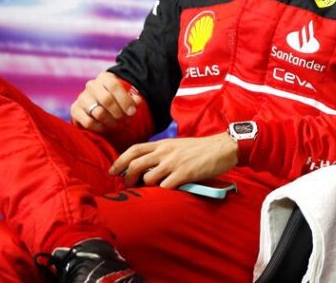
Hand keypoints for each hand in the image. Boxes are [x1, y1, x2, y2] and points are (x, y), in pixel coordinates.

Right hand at [71, 71, 142, 132]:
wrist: (98, 105)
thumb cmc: (116, 100)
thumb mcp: (126, 97)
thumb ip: (134, 99)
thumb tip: (137, 102)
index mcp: (105, 78)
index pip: (114, 86)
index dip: (125, 100)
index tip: (132, 112)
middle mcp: (92, 85)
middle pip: (106, 100)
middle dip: (119, 113)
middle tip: (126, 121)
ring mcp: (82, 97)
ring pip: (98, 112)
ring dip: (111, 122)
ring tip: (118, 125)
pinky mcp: (75, 110)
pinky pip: (89, 122)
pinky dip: (100, 128)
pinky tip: (107, 128)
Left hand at [109, 133, 236, 188]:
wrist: (223, 147)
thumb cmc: (202, 148)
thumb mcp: (178, 145)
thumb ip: (163, 153)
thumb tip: (147, 165)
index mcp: (163, 144)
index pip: (134, 149)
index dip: (119, 161)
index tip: (112, 171)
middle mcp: (165, 152)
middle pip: (135, 164)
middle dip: (127, 178)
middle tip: (128, 186)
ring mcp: (174, 163)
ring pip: (148, 178)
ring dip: (147, 187)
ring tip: (152, 190)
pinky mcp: (184, 173)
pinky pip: (165, 186)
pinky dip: (163, 191)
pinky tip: (168, 191)